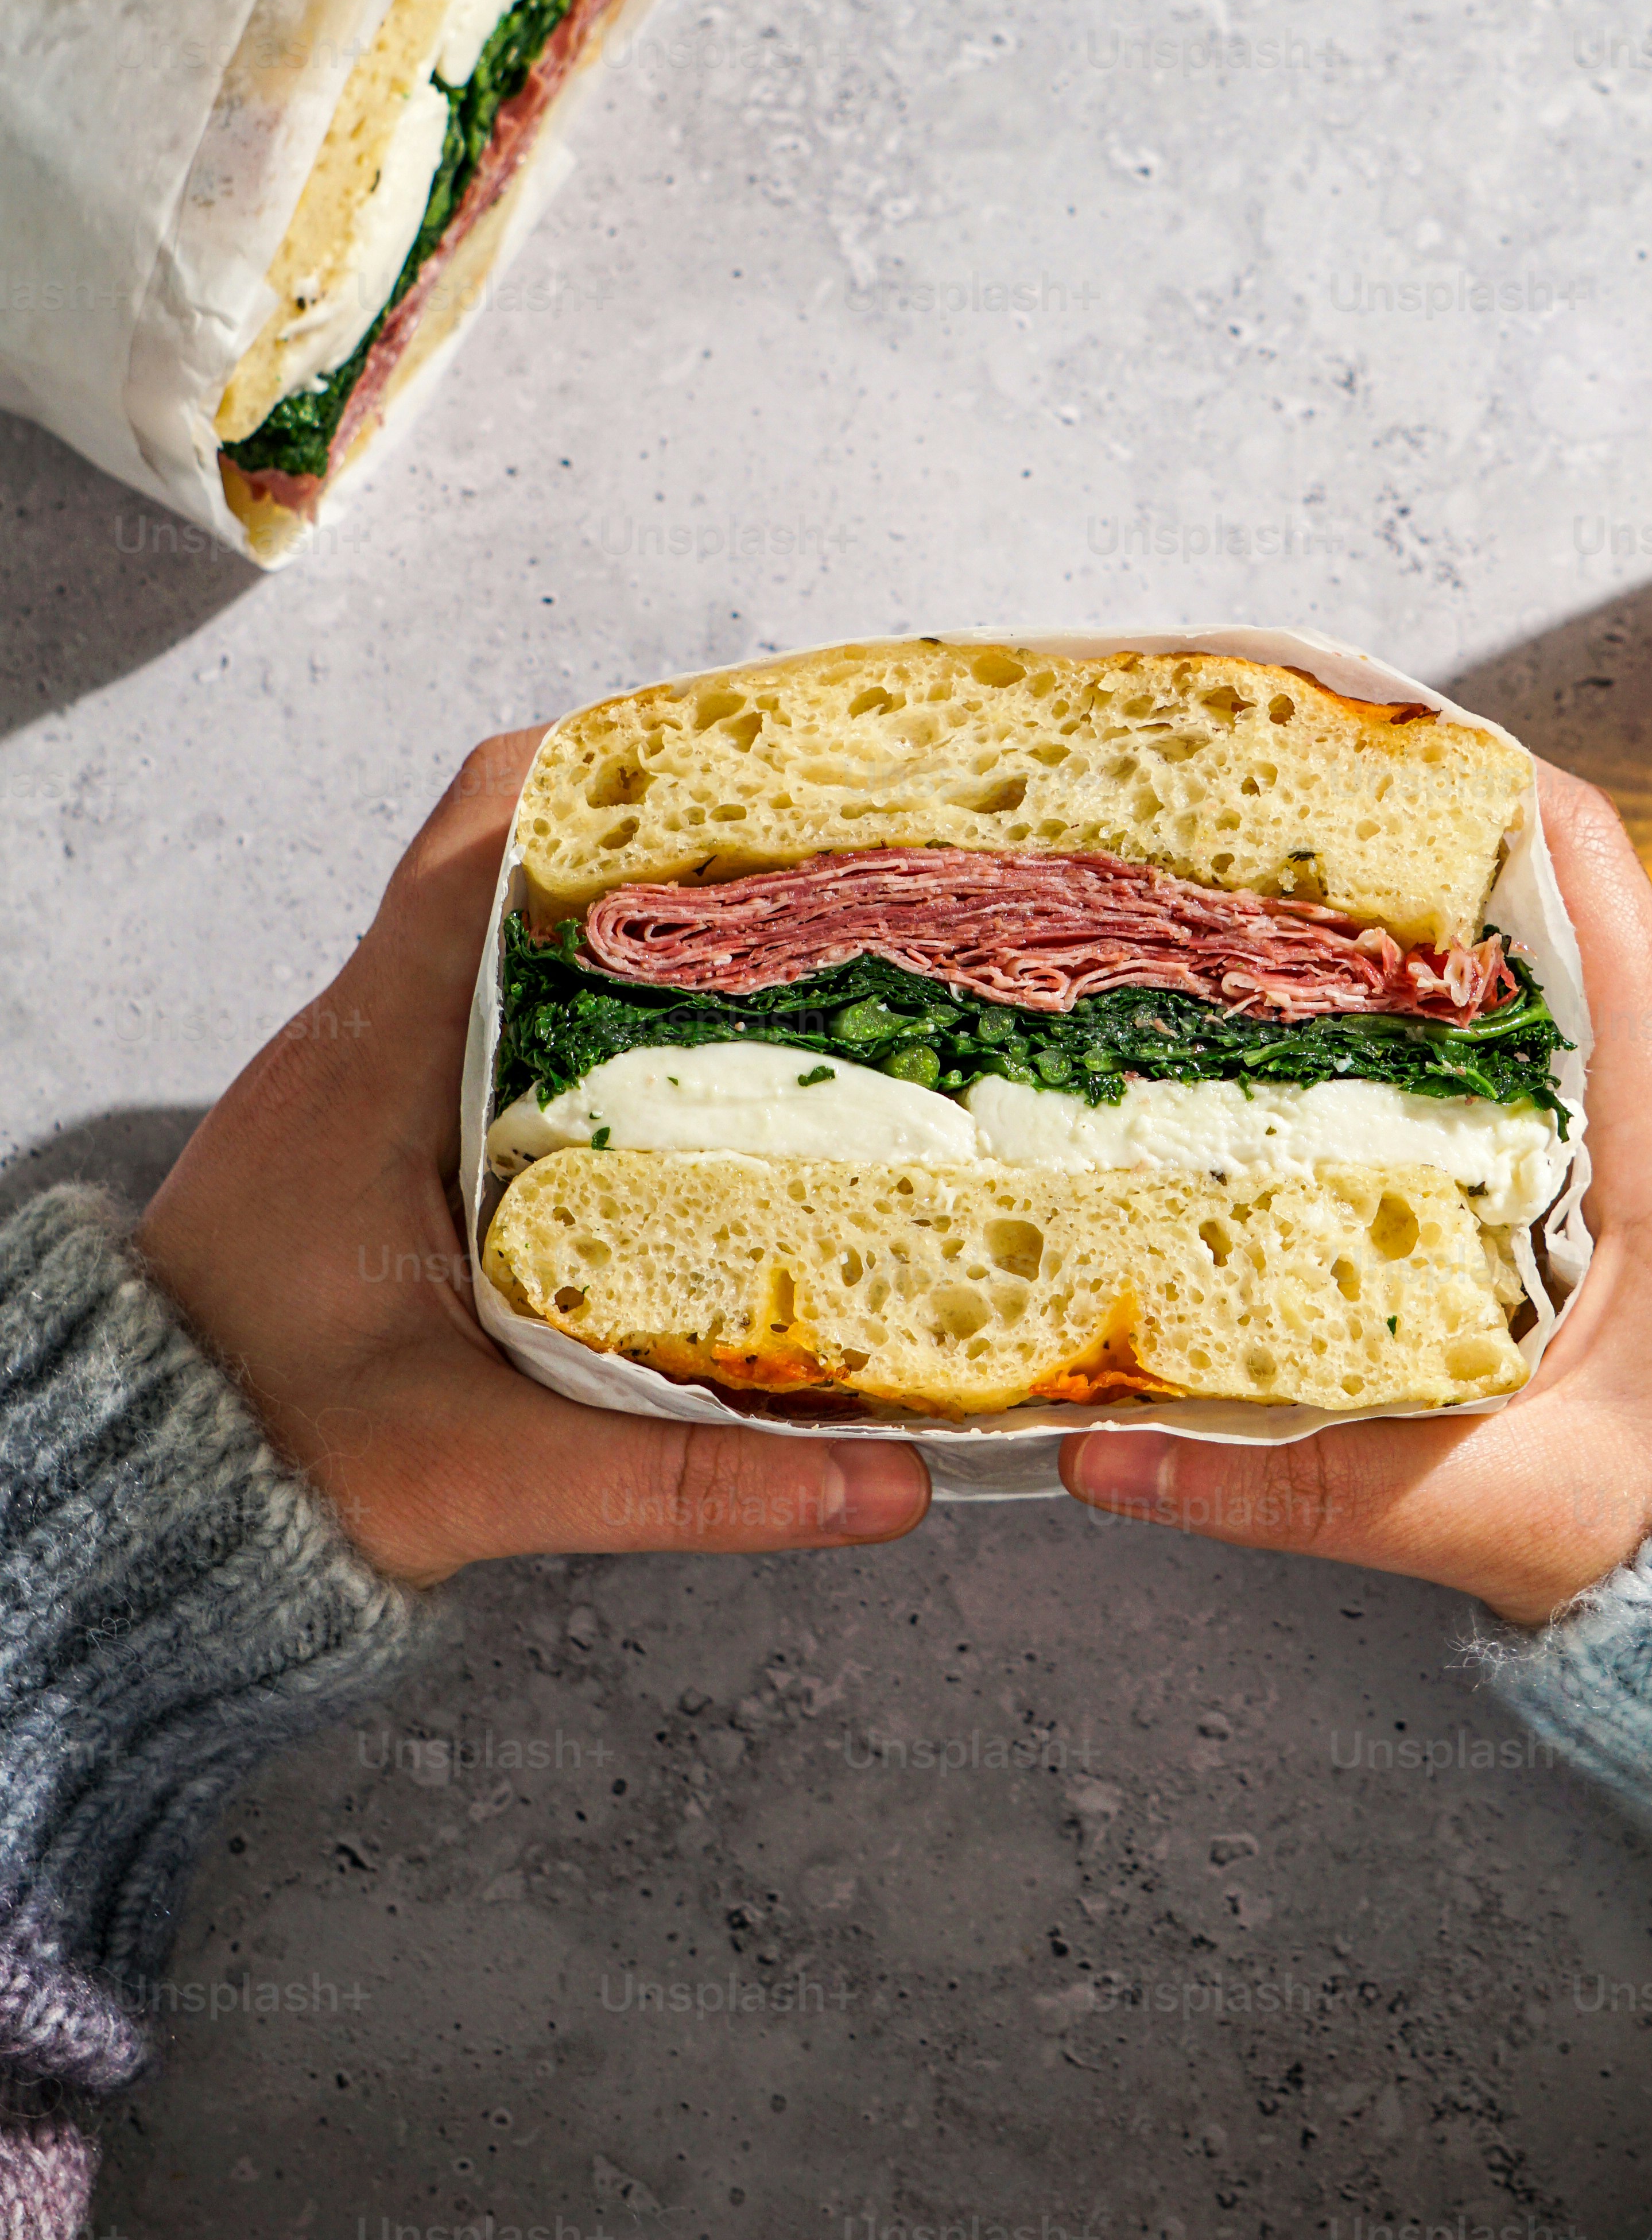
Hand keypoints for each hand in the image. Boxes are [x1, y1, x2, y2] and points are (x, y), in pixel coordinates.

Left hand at [137, 736, 927, 1585]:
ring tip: (783, 950)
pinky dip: (586, 1007)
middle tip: (812, 870)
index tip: (753, 783)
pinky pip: (487, 1013)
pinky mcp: (371, 1123)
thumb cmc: (271, 1464)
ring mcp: (360, 1072)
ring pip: (505, 938)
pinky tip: (686, 1068)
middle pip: (516, 864)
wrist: (134, 1502)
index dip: (617, 781)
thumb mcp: (490, 1475)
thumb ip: (686, 1483)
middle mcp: (360, 1037)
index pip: (483, 843)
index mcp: (374, 1064)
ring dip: (630, 930)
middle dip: (666, 851)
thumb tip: (884, 1491)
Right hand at [1059, 765, 1651, 1625]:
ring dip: (1413, 937)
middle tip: (1247, 830)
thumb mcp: (1494, 1512)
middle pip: (1539, 898)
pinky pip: (1544, 1053)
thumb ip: (1296, 1482)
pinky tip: (1333, 1056)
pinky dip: (1444, 1024)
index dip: (1465, 776)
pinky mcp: (1650, 1183)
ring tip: (1261, 918)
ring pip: (1537, 976)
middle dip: (1395, 849)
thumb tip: (1103, 1452)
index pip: (1582, 868)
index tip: (1339, 737)